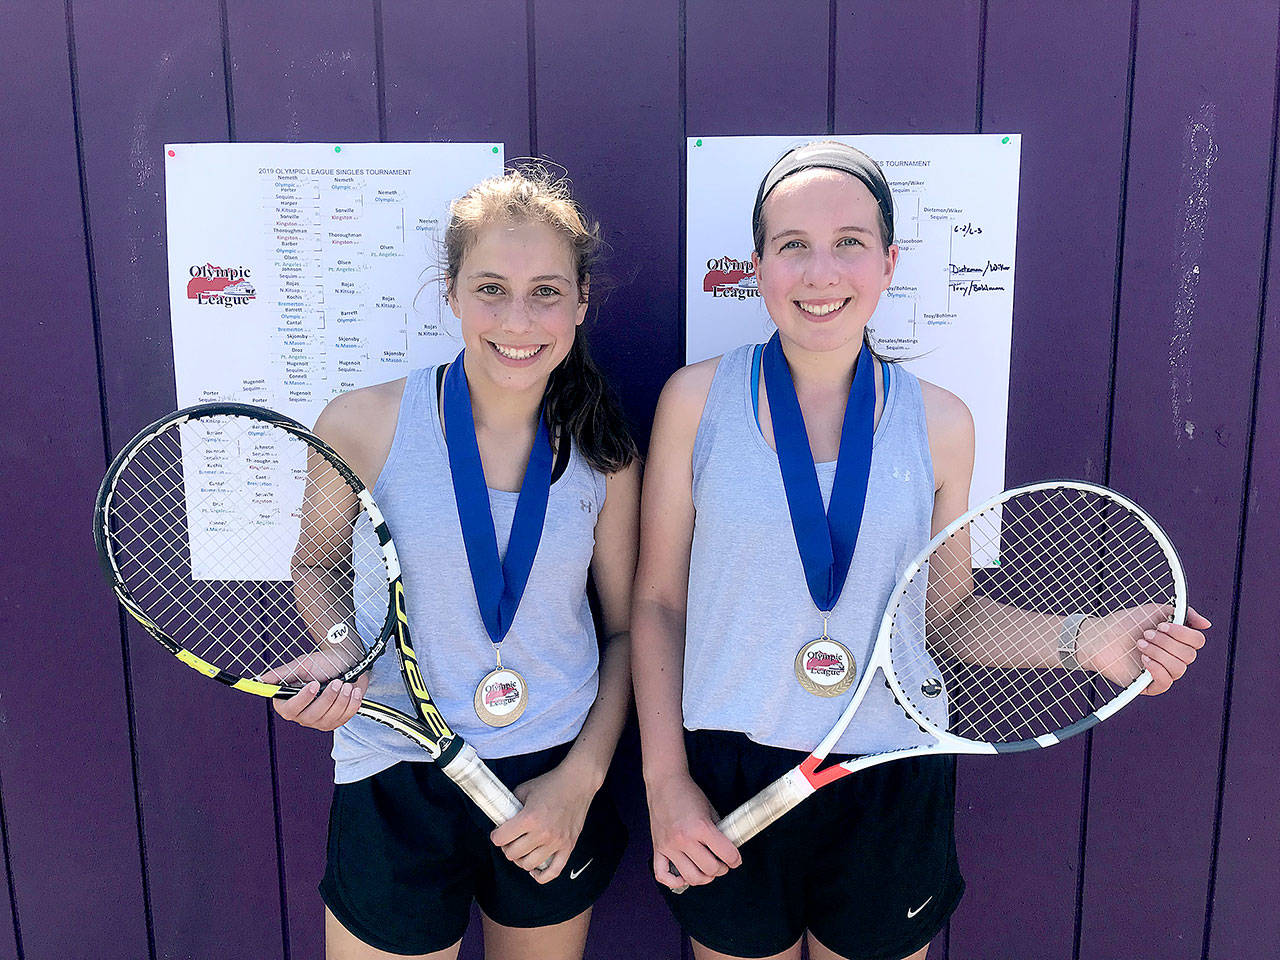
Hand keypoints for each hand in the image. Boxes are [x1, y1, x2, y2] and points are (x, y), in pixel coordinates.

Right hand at [260, 656, 368, 729]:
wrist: (347, 663)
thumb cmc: (323, 664)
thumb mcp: (302, 665)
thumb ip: (282, 673)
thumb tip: (260, 679)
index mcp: (289, 702)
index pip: (289, 710)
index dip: (302, 699)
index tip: (313, 684)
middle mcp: (302, 715)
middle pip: (312, 716)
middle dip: (327, 698)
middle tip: (337, 682)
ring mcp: (320, 721)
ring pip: (329, 718)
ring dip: (341, 699)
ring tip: (346, 684)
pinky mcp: (336, 721)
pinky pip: (344, 718)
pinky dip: (351, 703)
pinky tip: (353, 691)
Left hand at [489, 762, 594, 882]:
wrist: (578, 782)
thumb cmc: (551, 784)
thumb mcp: (524, 789)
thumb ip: (511, 805)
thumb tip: (501, 819)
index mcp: (529, 818)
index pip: (501, 838)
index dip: (496, 836)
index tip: (498, 833)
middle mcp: (543, 833)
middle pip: (513, 854)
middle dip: (507, 847)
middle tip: (509, 840)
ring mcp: (556, 842)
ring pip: (529, 864)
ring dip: (521, 859)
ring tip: (521, 850)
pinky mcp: (568, 846)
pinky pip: (554, 871)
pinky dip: (541, 876)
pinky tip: (534, 870)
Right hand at [646, 771, 740, 889]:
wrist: (665, 783)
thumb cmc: (687, 793)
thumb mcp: (709, 809)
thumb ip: (718, 830)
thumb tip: (728, 848)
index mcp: (700, 827)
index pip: (725, 854)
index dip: (735, 859)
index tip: (736, 860)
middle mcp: (684, 839)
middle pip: (710, 869)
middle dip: (721, 869)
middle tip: (723, 864)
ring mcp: (669, 846)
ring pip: (691, 877)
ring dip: (704, 878)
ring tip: (707, 870)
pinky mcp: (657, 848)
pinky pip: (663, 876)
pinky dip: (675, 882)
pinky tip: (684, 876)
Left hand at [1078, 604, 1208, 695]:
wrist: (1099, 636)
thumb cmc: (1126, 623)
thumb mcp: (1156, 611)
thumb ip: (1184, 614)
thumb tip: (1207, 625)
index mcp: (1176, 641)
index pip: (1197, 642)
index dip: (1183, 633)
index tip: (1161, 625)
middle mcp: (1172, 658)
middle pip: (1189, 655)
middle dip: (1166, 643)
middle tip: (1145, 634)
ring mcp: (1161, 672)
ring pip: (1179, 668)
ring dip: (1159, 653)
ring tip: (1139, 645)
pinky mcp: (1148, 685)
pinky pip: (1165, 683)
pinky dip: (1157, 669)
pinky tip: (1143, 660)